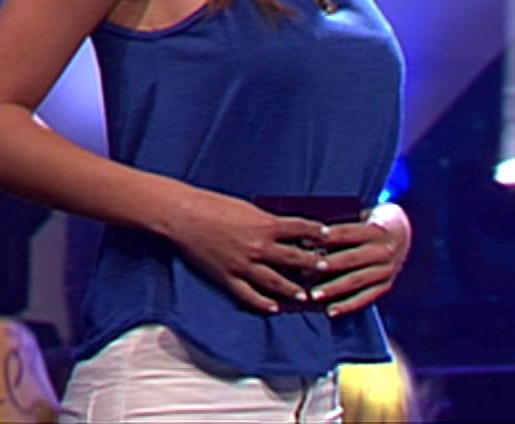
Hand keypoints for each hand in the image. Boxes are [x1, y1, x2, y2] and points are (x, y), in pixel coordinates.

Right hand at [164, 189, 328, 313]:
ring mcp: (244, 264)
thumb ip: (266, 220)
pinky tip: (274, 308)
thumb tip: (281, 227)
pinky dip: (262, 303)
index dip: (317, 232)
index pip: (301, 229)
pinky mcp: (228, 277)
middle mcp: (259, 247)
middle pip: (293, 258)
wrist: (185, 216)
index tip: (329, 236)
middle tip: (326, 268)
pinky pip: (249, 295)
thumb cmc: (214, 206)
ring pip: (275, 281)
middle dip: (312, 264)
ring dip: (292, 289)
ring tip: (305, 297)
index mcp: (266, 225)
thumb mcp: (248, 208)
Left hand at [308, 202, 409, 316]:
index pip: (349, 232)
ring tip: (314, 295)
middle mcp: (385, 250)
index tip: (307, 240)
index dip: (329, 236)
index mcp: (378, 230)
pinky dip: (347, 306)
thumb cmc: (371, 223)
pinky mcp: (386, 285)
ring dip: (334, 288)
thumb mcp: (362, 217)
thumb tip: (308, 238)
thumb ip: (341, 228)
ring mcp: (387, 269)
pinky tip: (330, 311)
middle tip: (306, 270)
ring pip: (358, 280)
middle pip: (353, 258)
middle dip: (329, 265)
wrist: (403, 234)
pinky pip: (366, 298)